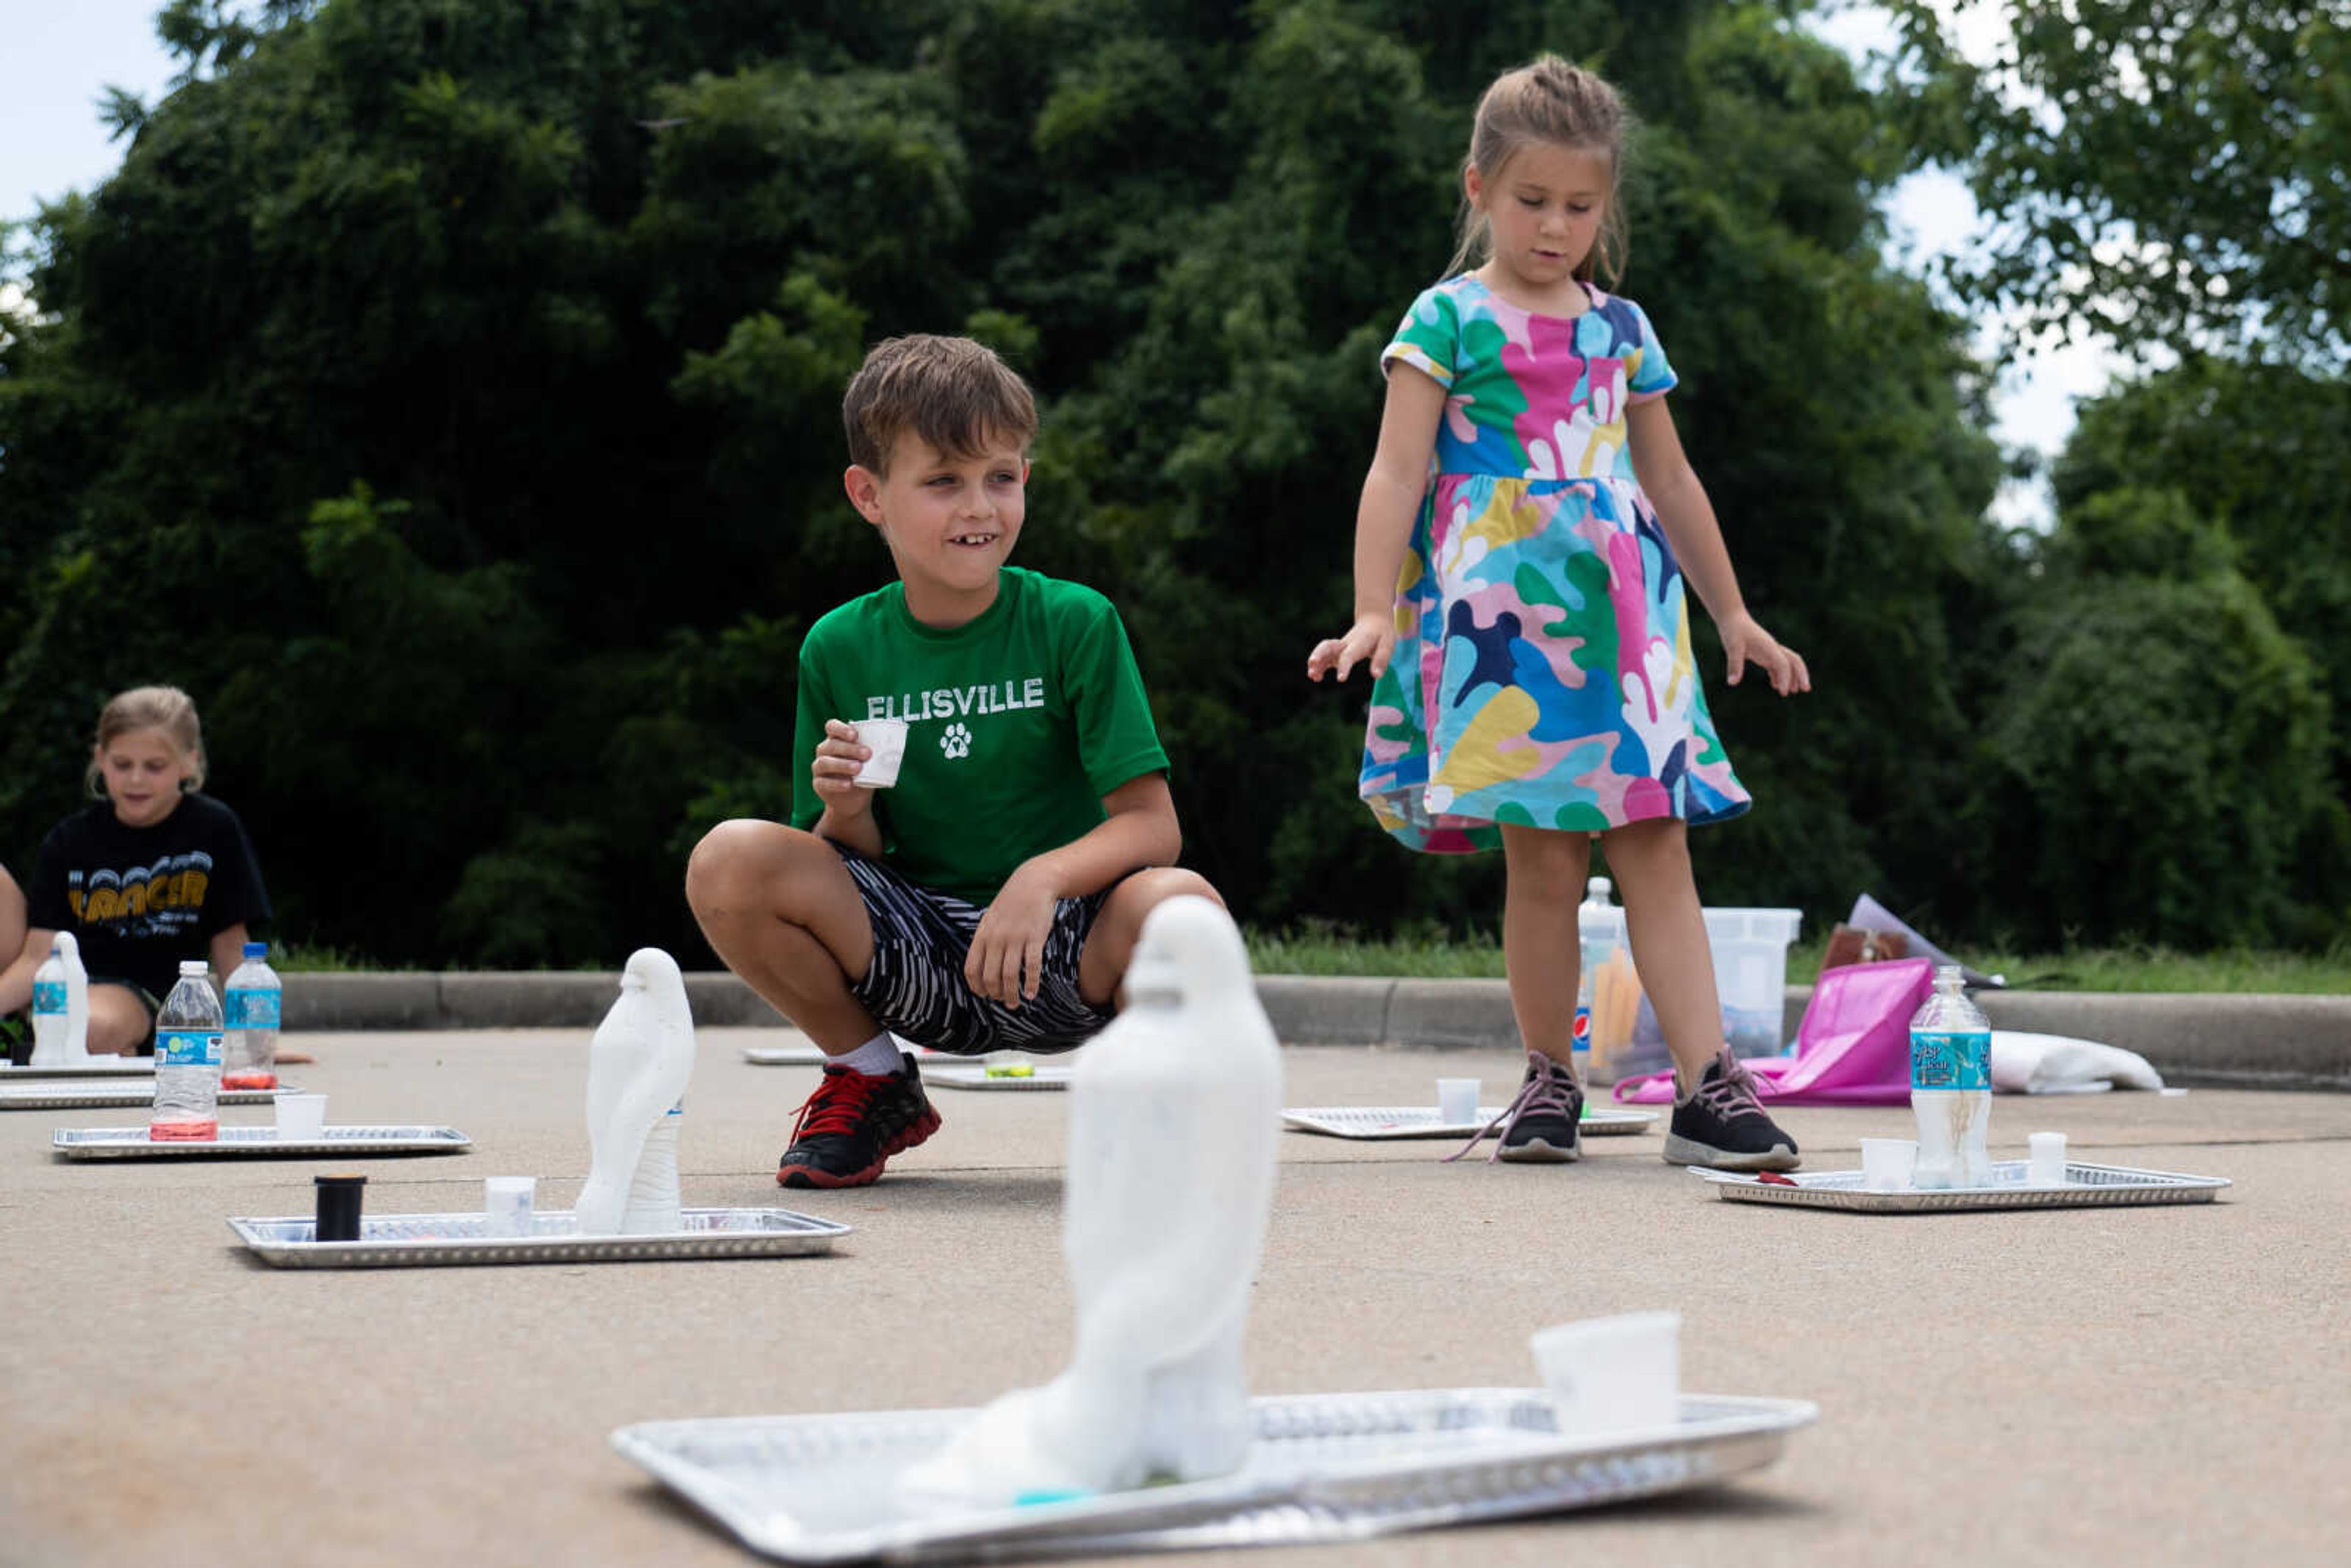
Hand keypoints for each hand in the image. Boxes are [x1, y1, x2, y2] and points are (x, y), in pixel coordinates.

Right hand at [810, 719, 875, 814]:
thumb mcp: (870, 762)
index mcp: (836, 739)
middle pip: (831, 745)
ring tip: (858, 769)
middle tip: (867, 754)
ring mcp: (819, 768)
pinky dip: (836, 783)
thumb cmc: (864, 774)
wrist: (855, 801)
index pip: (832, 727)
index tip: (855, 735)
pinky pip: (824, 782)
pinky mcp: (818, 784)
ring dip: (842, 764)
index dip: (841, 729)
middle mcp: (824, 751)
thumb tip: (892, 746)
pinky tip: (848, 784)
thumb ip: (875, 752)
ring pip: (825, 762)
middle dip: (849, 748)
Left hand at [966, 862, 1058, 1008]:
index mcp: (982, 935)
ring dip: (1011, 994)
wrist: (1033, 883)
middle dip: (995, 994)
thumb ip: (984, 940)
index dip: (976, 987)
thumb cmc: (1011, 903)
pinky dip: (1031, 983)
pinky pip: (1032, 966)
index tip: (983, 995)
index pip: (972, 969)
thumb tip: (981, 964)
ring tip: (1014, 1004)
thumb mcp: (990, 919)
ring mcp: (1015, 938)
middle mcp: (996, 939)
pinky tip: (1032, 994)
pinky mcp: (1035, 937)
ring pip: (1010, 975)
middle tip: (1002, 1001)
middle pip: (990, 976)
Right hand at [1306, 612, 1395, 682]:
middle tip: (1312, 664)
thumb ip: (1381, 660)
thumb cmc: (1382, 634)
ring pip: (1324, 651)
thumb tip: (1376, 676)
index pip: (1349, 655)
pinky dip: (1319, 666)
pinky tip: (1316, 677)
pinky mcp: (1337, 651)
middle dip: (1320, 655)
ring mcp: (1340, 647)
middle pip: (1329, 646)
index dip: (1344, 666)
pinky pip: (1325, 657)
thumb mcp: (1388, 645)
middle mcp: (1346, 643)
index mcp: (1359, 642)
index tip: (1340, 679)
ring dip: (1316, 662)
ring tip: (1312, 675)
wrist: (1373, 621)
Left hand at [1719, 614, 1810, 695]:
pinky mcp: (1763, 653)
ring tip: (1794, 691)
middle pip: (1794, 661)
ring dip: (1792, 677)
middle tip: (1806, 689)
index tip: (1783, 692)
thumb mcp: (1731, 647)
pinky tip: (1775, 686)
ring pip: (1787, 664)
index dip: (1785, 678)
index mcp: (1768, 647)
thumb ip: (1734, 664)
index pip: (1783, 663)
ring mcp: (1769, 650)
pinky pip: (1776, 665)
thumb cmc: (1733, 630)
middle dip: (1801, 675)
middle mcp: (1772, 649)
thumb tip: (1732, 683)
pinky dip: (1778, 675)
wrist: (1732, 618)